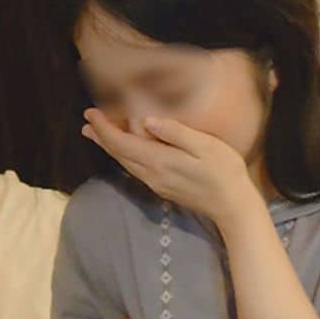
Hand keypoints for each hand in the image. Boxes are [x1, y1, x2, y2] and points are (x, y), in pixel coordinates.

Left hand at [81, 108, 255, 224]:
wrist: (232, 206)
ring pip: (125, 163)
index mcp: (159, 161)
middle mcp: (152, 175)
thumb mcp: (205, 146)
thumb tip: (147, 120)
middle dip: (101, 137)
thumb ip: (176, 132)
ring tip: (97, 135)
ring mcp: (157, 184)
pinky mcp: (164, 189)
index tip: (91, 112)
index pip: (122, 143)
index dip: (104, 128)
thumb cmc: (225, 172)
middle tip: (87, 122)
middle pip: (119, 154)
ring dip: (109, 148)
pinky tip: (126, 152)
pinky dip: (124, 157)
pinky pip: (135, 170)